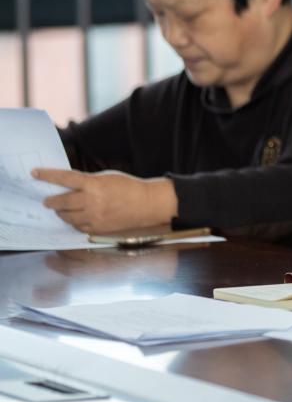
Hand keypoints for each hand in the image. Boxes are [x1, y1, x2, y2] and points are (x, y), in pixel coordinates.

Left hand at [32, 168, 177, 233]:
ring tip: (62, 210)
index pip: (64, 178)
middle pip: (61, 202)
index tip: (35, 173)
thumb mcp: (106, 177)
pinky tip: (77, 218)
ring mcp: (94, 216)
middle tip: (47, 200)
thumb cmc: (128, 187)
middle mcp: (91, 201)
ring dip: (61, 212)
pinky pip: (78, 226)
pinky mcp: (98, 228)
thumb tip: (68, 184)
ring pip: (67, 216)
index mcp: (94, 184)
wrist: (147, 204)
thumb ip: (87, 181)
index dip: (47, 175)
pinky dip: (75, 222)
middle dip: (51, 201)